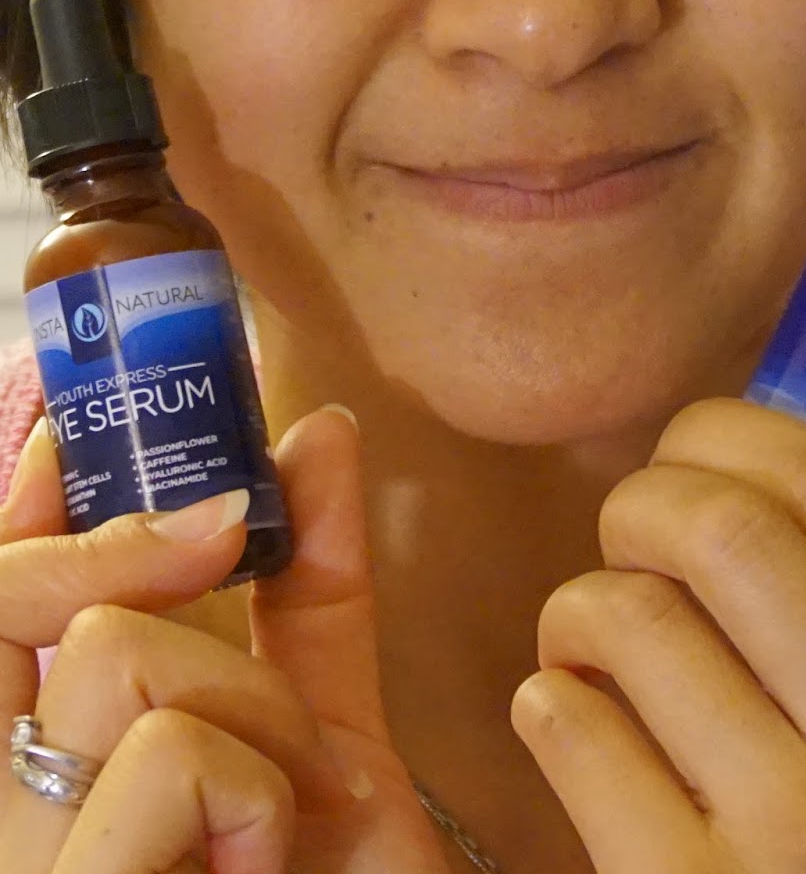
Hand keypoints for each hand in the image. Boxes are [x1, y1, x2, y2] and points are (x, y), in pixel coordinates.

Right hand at [0, 406, 448, 872]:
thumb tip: (320, 431)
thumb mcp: (323, 735)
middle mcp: (0, 809)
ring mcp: (17, 859)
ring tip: (287, 800)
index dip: (15, 510)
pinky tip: (263, 863)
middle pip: (10, 603)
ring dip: (250, 702)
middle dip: (124, 541)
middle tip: (228, 531)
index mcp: (44, 772)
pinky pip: (163, 752)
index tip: (64, 425)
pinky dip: (255, 786)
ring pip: (113, 652)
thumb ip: (312, 589)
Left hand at [513, 404, 805, 872]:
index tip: (687, 454)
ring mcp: (794, 839)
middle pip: (721, 527)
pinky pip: (569, 729)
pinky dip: (546, 706)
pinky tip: (572, 732)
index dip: (728, 432)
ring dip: (576, 611)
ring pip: (629, 619)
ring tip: (587, 650)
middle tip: (624, 545)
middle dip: (640, 504)